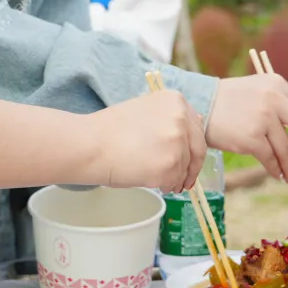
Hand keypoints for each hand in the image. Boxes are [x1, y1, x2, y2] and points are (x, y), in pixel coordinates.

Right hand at [83, 90, 205, 191]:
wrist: (89, 145)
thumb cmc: (110, 130)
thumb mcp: (145, 110)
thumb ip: (169, 118)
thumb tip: (193, 129)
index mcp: (175, 101)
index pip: (197, 128)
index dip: (193, 147)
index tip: (189, 158)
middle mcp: (180, 118)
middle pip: (198, 150)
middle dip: (191, 168)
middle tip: (184, 180)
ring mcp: (176, 142)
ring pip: (186, 168)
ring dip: (175, 177)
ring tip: (154, 177)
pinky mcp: (170, 166)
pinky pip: (174, 182)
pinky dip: (166, 186)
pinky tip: (150, 182)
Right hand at [203, 74, 287, 184]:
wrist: (198, 104)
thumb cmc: (229, 101)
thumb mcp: (260, 92)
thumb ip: (285, 104)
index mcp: (278, 84)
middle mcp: (273, 98)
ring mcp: (262, 118)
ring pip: (287, 149)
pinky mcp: (250, 137)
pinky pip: (271, 159)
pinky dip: (276, 170)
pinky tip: (277, 174)